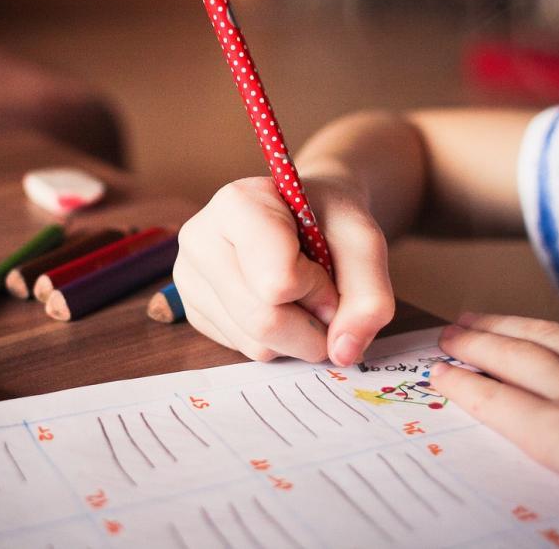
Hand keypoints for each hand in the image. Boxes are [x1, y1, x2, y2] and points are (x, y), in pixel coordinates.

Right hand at [173, 176, 393, 364]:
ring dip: (297, 336)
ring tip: (300, 295)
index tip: (326, 266)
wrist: (303, 214)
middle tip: (325, 297)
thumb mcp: (364, 242)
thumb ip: (369, 296)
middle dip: (312, 325)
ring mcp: (189, 278)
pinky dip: (276, 340)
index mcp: (235, 205)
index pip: (278, 281)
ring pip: (255, 343)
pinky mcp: (193, 311)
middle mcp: (199, 239)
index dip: (318, 288)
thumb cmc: (328, 219)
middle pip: (263, 320)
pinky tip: (277, 304)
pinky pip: (243, 350)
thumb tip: (343, 353)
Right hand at [431, 313, 558, 499]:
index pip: (494, 401)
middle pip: (512, 357)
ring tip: (477, 318)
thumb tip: (519, 439)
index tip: (436, 372)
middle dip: (473, 344)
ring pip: (546, 335)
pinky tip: (550, 329)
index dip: (460, 384)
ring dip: (505, 324)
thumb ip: (550, 455)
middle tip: (447, 335)